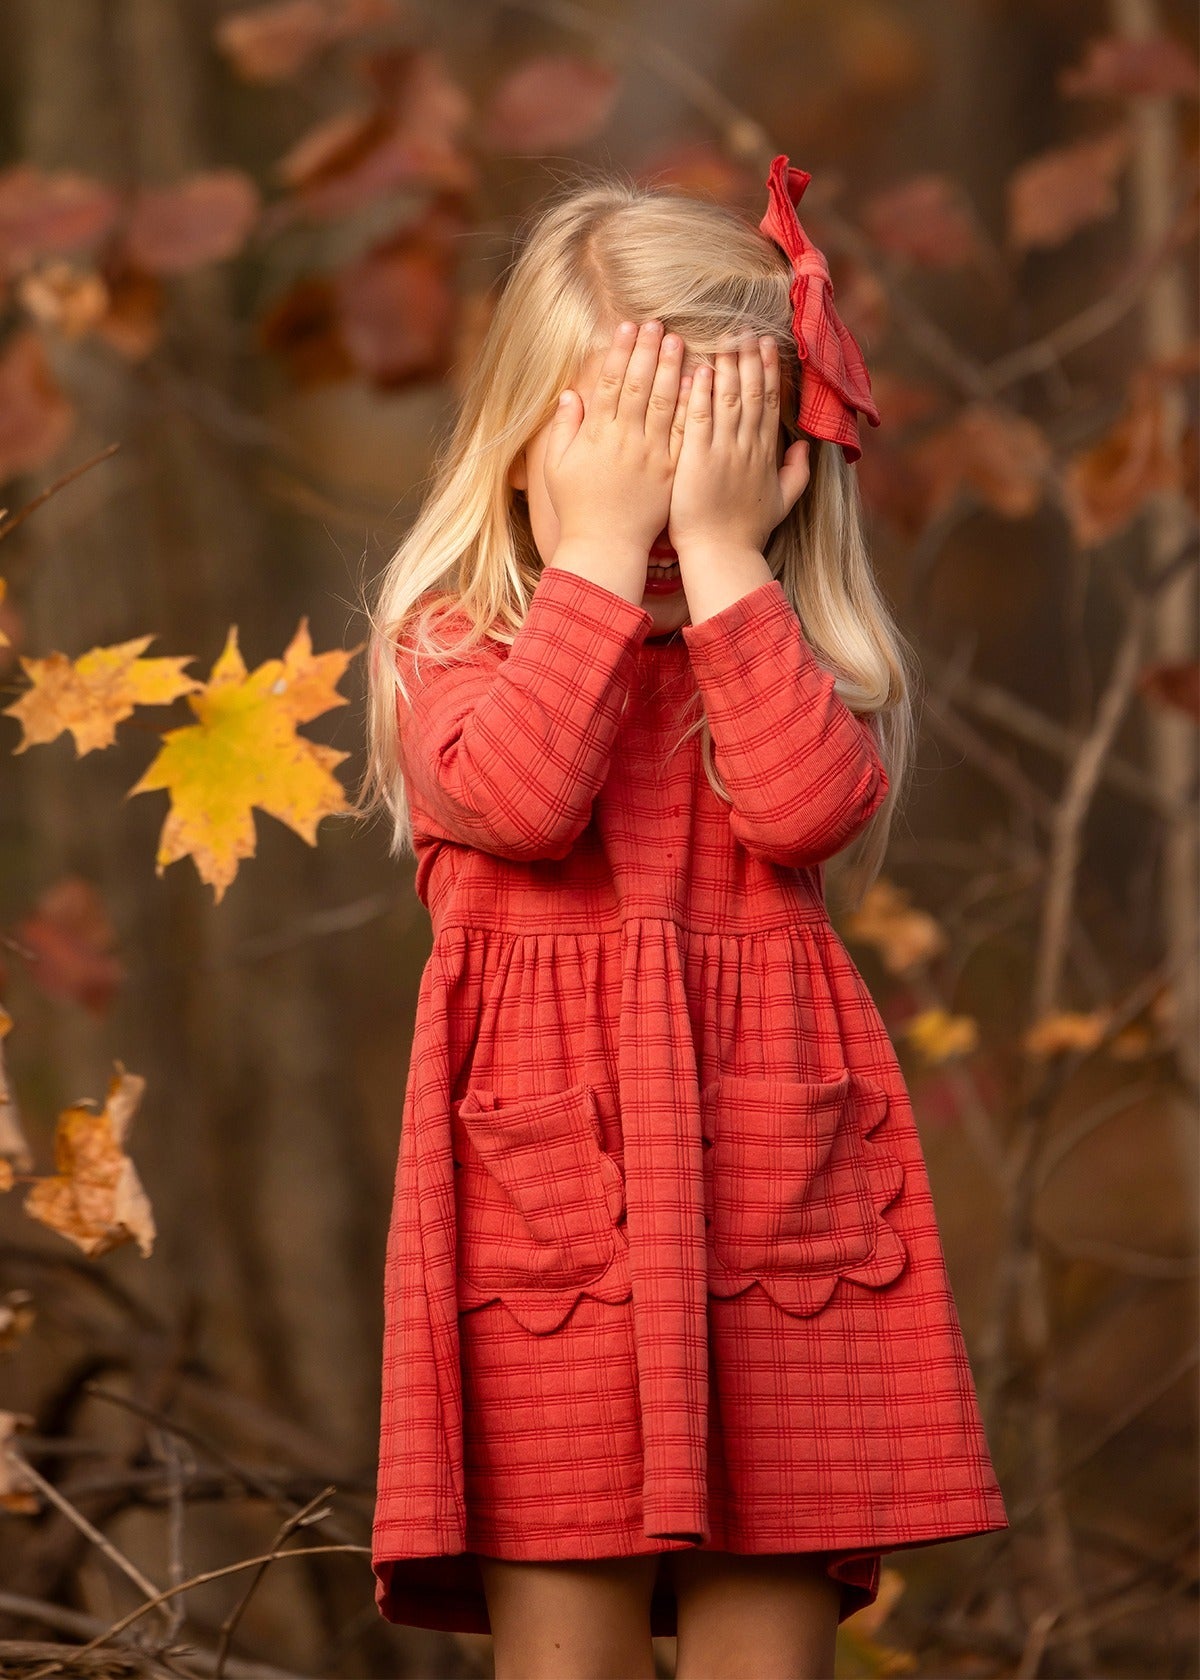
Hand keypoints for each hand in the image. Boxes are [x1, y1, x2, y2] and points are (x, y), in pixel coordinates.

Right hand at [543, 320, 690, 562]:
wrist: (606, 546)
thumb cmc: (578, 507)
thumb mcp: (557, 467)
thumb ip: (563, 428)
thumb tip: (569, 393)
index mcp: (598, 436)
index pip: (611, 384)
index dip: (620, 353)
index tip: (628, 327)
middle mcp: (626, 440)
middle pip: (640, 386)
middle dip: (648, 351)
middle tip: (658, 323)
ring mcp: (652, 455)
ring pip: (665, 403)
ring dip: (672, 369)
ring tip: (679, 341)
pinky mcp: (671, 471)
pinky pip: (684, 434)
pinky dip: (691, 407)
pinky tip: (698, 383)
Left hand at [668, 333, 809, 562]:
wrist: (721, 555)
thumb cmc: (746, 533)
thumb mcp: (783, 502)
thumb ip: (797, 472)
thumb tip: (807, 447)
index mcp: (765, 454)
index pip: (768, 403)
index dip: (769, 371)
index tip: (767, 345)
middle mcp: (747, 447)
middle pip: (751, 393)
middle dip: (750, 358)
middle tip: (747, 328)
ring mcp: (723, 452)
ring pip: (728, 399)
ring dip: (727, 366)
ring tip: (726, 338)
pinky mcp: (697, 459)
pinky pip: (700, 418)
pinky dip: (700, 393)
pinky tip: (699, 369)